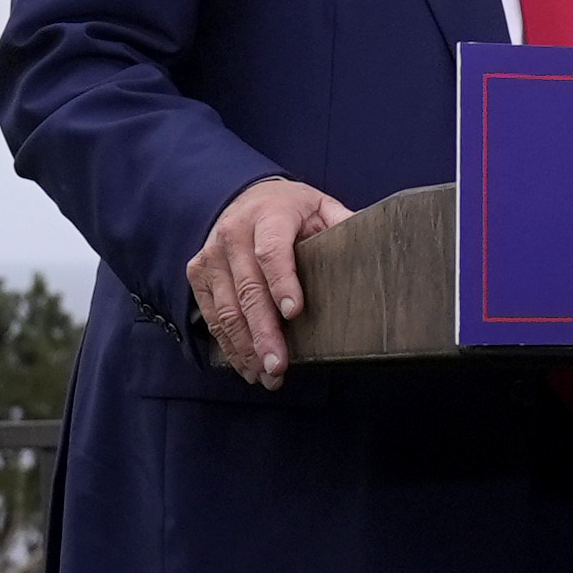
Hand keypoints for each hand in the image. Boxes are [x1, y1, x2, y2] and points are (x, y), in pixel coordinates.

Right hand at [187, 176, 351, 387]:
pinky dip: (228, 343)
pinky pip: (211, 314)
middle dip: (263, 331)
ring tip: (266, 374)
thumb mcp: (320, 206)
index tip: (294, 313)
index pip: (271, 251)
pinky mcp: (199, 273)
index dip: (282, 282)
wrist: (248, 198)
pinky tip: (246, 364)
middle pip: (247, 289)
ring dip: (245, 346)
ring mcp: (212, 256)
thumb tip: (374, 242)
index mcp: (268, 216)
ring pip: (226, 308)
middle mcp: (234, 235)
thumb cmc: (292, 210)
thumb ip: (342, 223)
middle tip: (278, 365)